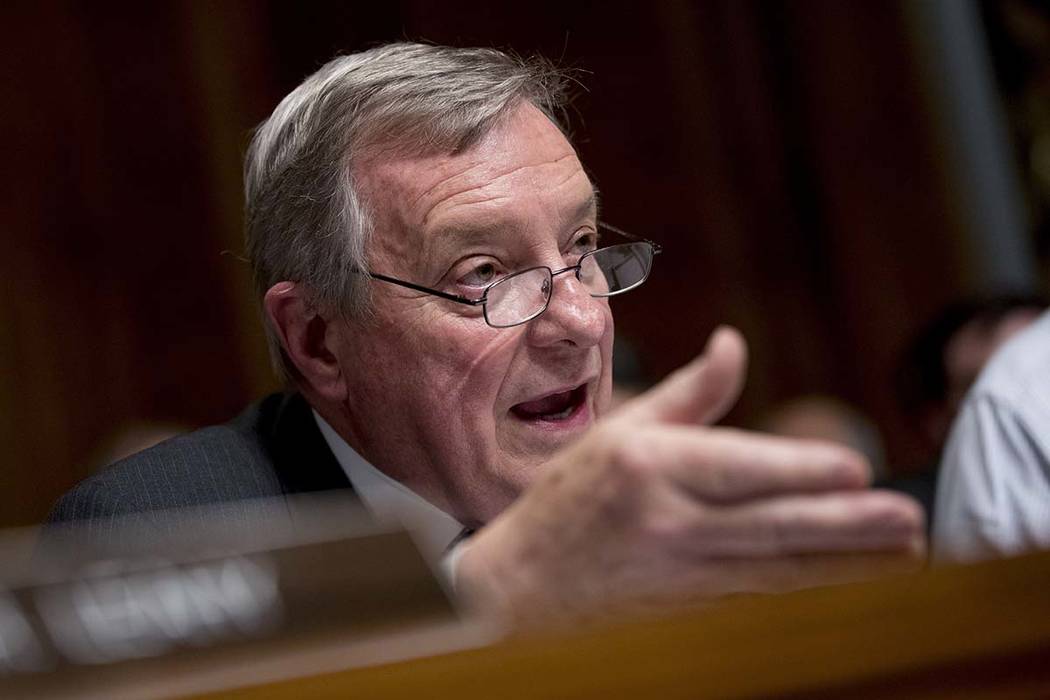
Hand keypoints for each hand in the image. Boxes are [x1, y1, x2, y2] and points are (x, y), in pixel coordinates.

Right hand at [457, 326, 924, 625]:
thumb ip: (689, 392)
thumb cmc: (570, 499)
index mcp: (650, 467)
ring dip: (848, 563)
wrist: (522, 588)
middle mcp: (670, 523)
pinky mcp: (694, 607)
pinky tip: (851, 580)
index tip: (856, 470)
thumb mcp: (621, 432)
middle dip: (847, 526)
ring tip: (904, 554)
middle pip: (772, 526)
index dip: (801, 472)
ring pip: (780, 569)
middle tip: (907, 520)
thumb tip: (734, 342)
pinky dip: (814, 588)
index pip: (737, 469)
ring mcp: (684, 573)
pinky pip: (765, 594)